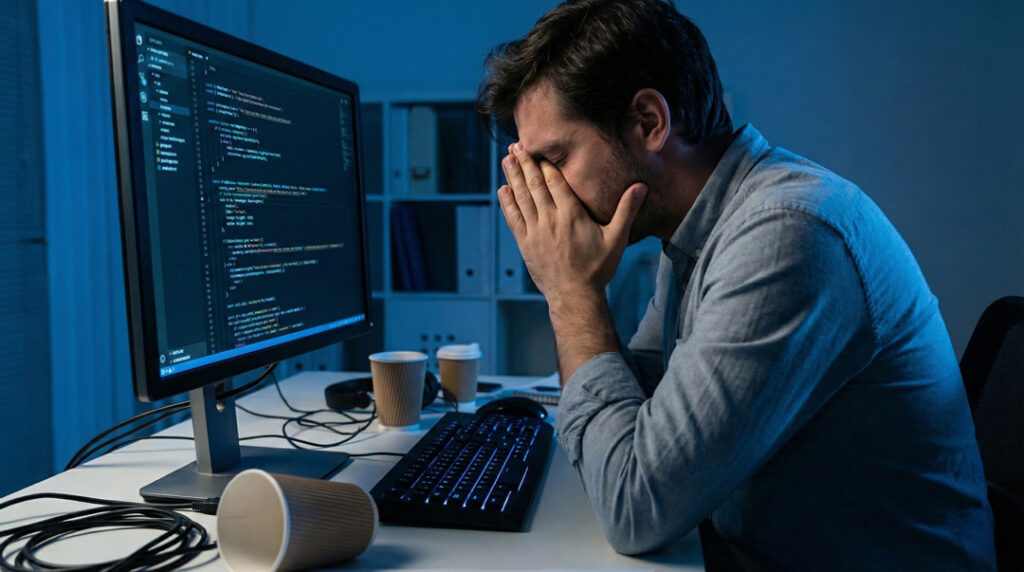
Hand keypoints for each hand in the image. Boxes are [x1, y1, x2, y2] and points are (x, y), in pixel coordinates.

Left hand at [498, 142, 647, 304]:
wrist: (575, 297)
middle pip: (535, 185)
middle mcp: (550, 220)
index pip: (555, 181)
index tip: (537, 147)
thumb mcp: (616, 239)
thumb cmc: (598, 269)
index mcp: (572, 215)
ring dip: (513, 177)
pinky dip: (507, 203)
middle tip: (516, 144)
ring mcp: (535, 232)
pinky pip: (513, 219)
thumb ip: (626, 210)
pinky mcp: (525, 244)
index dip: (544, 163)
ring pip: (522, 198)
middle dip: (524, 163)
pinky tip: (503, 189)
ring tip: (507, 159)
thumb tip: (641, 186)